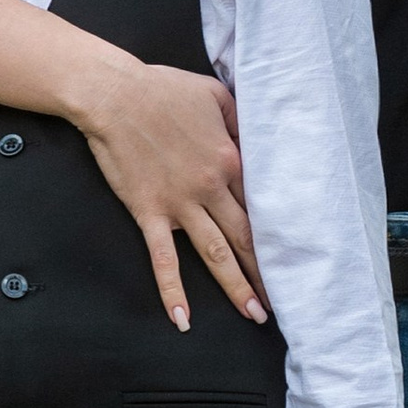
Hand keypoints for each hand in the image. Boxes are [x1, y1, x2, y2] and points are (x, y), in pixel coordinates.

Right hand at [74, 54, 267, 332]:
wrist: (114, 94)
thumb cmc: (163, 89)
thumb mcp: (215, 94)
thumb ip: (240, 121)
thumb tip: (255, 141)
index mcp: (230, 160)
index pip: (261, 204)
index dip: (279, 232)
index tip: (293, 255)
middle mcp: (211, 187)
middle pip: (246, 237)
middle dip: (267, 271)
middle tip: (285, 300)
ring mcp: (179, 204)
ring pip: (215, 253)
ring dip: (236, 286)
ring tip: (255, 314)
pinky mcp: (149, 212)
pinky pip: (163, 259)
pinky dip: (173, 290)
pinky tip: (182, 318)